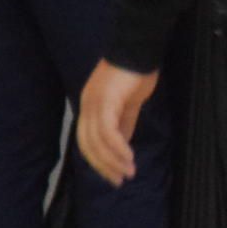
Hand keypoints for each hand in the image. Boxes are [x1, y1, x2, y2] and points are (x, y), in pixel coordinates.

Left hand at [75, 60, 160, 186]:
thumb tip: (123, 144)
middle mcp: (87, 106)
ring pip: (97, 142)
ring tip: (129, 171)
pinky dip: (118, 147)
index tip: (113, 175)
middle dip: (103, 166)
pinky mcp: (105, 101)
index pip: (87, 141)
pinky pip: (108, 132)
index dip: (98, 161)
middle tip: (119, 180)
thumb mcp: (130, 103)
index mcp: (90, 106)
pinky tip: (129, 156)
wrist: (139, 48)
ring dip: (113, 160)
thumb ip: (124, 123)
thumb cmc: (137, 71)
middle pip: (87, 145)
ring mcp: (94, 103)